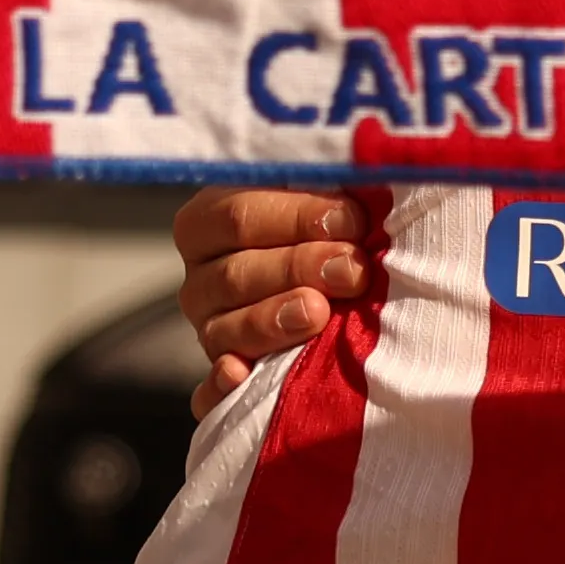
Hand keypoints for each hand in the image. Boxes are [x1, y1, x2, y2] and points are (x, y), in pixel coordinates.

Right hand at [179, 185, 372, 413]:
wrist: (348, 283)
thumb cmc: (344, 230)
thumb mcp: (335, 196)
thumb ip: (337, 183)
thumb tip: (362, 174)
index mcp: (213, 218)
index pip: (238, 215)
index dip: (296, 217)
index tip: (353, 220)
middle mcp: (202, 275)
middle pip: (235, 273)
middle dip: (298, 268)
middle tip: (351, 270)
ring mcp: (210, 327)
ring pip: (226, 327)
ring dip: (272, 320)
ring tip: (318, 313)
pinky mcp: (224, 374)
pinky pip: (210, 390)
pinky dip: (222, 387)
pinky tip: (240, 375)